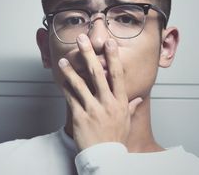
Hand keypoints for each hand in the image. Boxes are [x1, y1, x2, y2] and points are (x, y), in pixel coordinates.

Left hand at [58, 34, 142, 150]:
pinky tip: (60, 80)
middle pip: (97, 74)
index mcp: (120, 102)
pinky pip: (70, 98)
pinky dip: (65, 88)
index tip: (110, 43)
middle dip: (89, 54)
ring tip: (63, 60)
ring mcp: (93, 110)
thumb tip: (138, 98)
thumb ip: (131, 107)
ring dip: (70, 70)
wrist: (105, 158)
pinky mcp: (80, 117)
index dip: (113, 57)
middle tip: (82, 40)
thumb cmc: (116, 139)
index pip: (117, 75)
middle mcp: (107, 103)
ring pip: (80, 84)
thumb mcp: (127, 121)